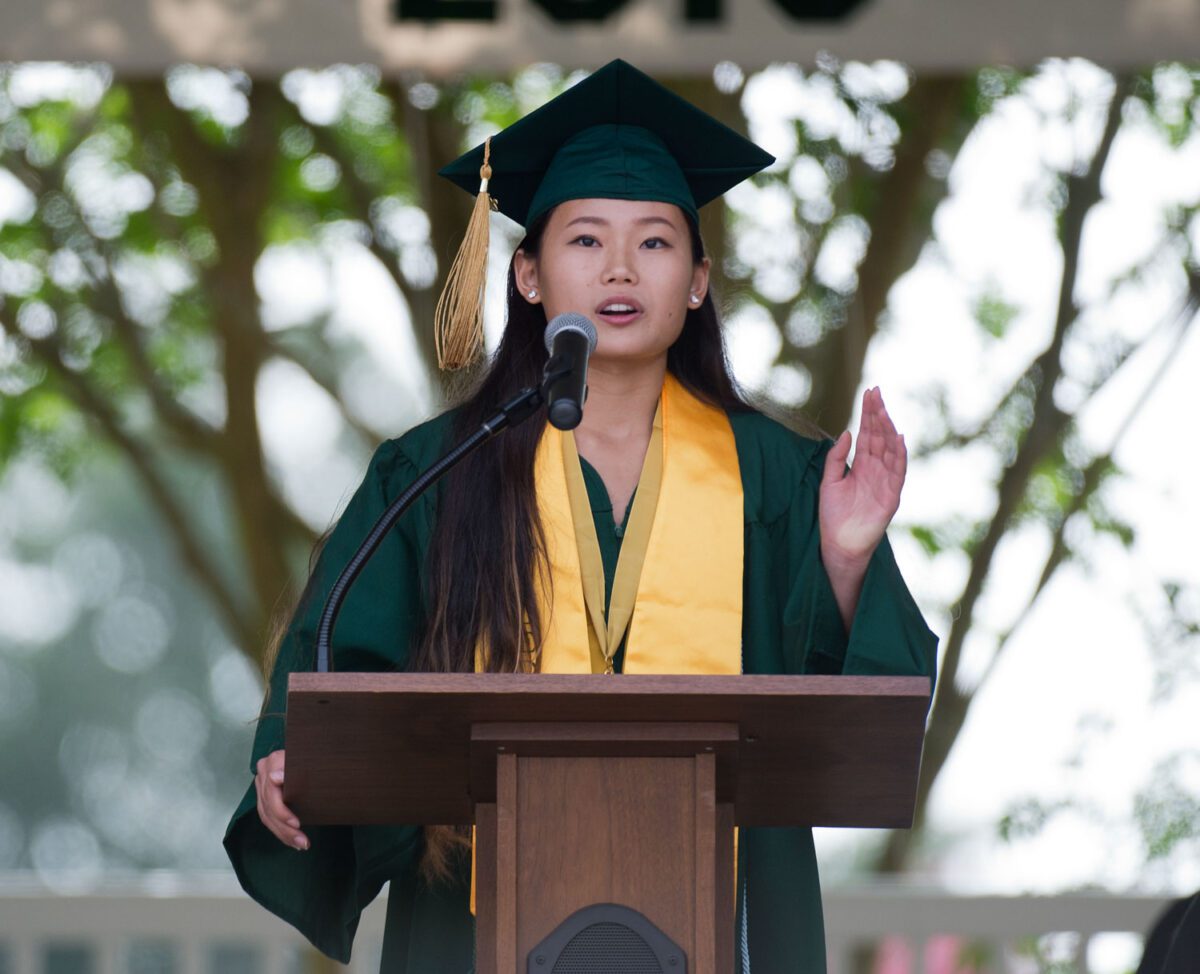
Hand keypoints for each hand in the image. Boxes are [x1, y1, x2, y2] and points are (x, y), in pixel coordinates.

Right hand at [255, 749, 308, 850]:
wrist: (308, 750)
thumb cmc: (312, 755)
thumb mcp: (308, 760)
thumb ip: (294, 769)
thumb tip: (275, 777)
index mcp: (272, 762)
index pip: (271, 791)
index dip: (282, 810)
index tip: (297, 823)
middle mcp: (263, 773)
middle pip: (269, 807)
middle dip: (286, 828)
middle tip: (303, 842)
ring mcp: (261, 785)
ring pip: (266, 816)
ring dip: (283, 834)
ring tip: (300, 844)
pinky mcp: (263, 795)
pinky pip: (267, 817)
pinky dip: (280, 830)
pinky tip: (292, 840)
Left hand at [819, 386, 906, 566]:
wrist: (839, 543)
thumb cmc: (833, 515)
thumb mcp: (829, 481)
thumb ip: (836, 458)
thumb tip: (846, 432)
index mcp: (861, 465)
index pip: (867, 433)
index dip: (869, 414)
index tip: (869, 393)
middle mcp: (876, 469)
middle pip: (880, 436)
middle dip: (878, 414)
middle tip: (876, 393)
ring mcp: (886, 481)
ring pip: (890, 450)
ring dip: (888, 429)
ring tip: (883, 411)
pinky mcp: (891, 496)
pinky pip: (898, 472)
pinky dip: (900, 456)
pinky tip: (899, 438)